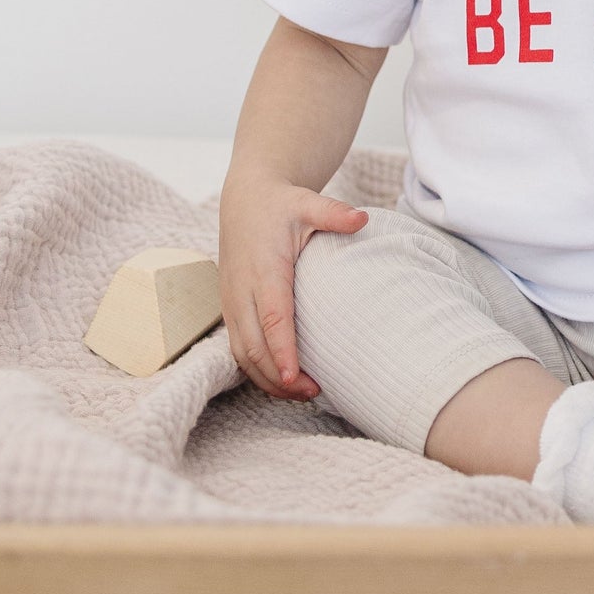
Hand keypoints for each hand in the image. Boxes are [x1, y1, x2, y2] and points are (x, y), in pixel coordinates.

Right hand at [218, 176, 367, 399]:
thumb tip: (363, 218)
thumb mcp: (308, 202)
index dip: (281, 350)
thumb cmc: (280, 204)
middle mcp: (242, 290)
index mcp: (264, 269)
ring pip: (242, 353)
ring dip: (267, 378)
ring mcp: (232, 302)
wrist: (245, 199)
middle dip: (278, 376)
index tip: (294, 377)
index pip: (271, 316)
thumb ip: (334, 213)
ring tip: (302, 394)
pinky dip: (256, 369)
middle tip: (313, 392)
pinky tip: (281, 381)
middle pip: (254, 345)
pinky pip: (238, 347)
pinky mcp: (230, 308)